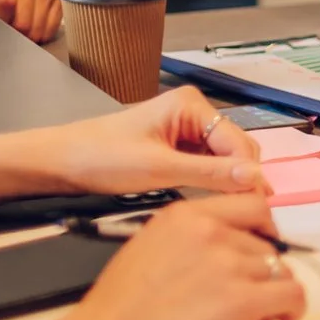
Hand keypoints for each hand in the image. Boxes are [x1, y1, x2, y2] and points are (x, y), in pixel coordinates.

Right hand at [0, 195, 306, 319]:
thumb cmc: (113, 313)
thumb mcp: (148, 252)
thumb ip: (189, 244)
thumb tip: (226, 258)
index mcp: (184, 215)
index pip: (251, 206)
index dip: (265, 233)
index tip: (261, 255)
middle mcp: (210, 231)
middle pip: (267, 246)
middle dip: (262, 275)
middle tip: (244, 304)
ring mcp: (228, 263)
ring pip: (281, 272)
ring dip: (270, 298)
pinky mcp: (241, 300)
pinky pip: (292, 295)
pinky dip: (291, 311)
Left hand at [37, 87, 267, 196]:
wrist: (60, 163)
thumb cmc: (102, 159)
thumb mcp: (159, 169)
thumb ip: (211, 173)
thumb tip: (256, 179)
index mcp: (192, 105)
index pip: (238, 143)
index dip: (250, 175)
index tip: (259, 207)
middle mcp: (194, 111)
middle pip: (236, 149)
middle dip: (242, 177)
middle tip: (243, 214)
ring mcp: (185, 128)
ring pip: (224, 158)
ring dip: (227, 181)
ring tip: (226, 210)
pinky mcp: (176, 145)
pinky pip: (207, 163)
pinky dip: (211, 181)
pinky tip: (207, 199)